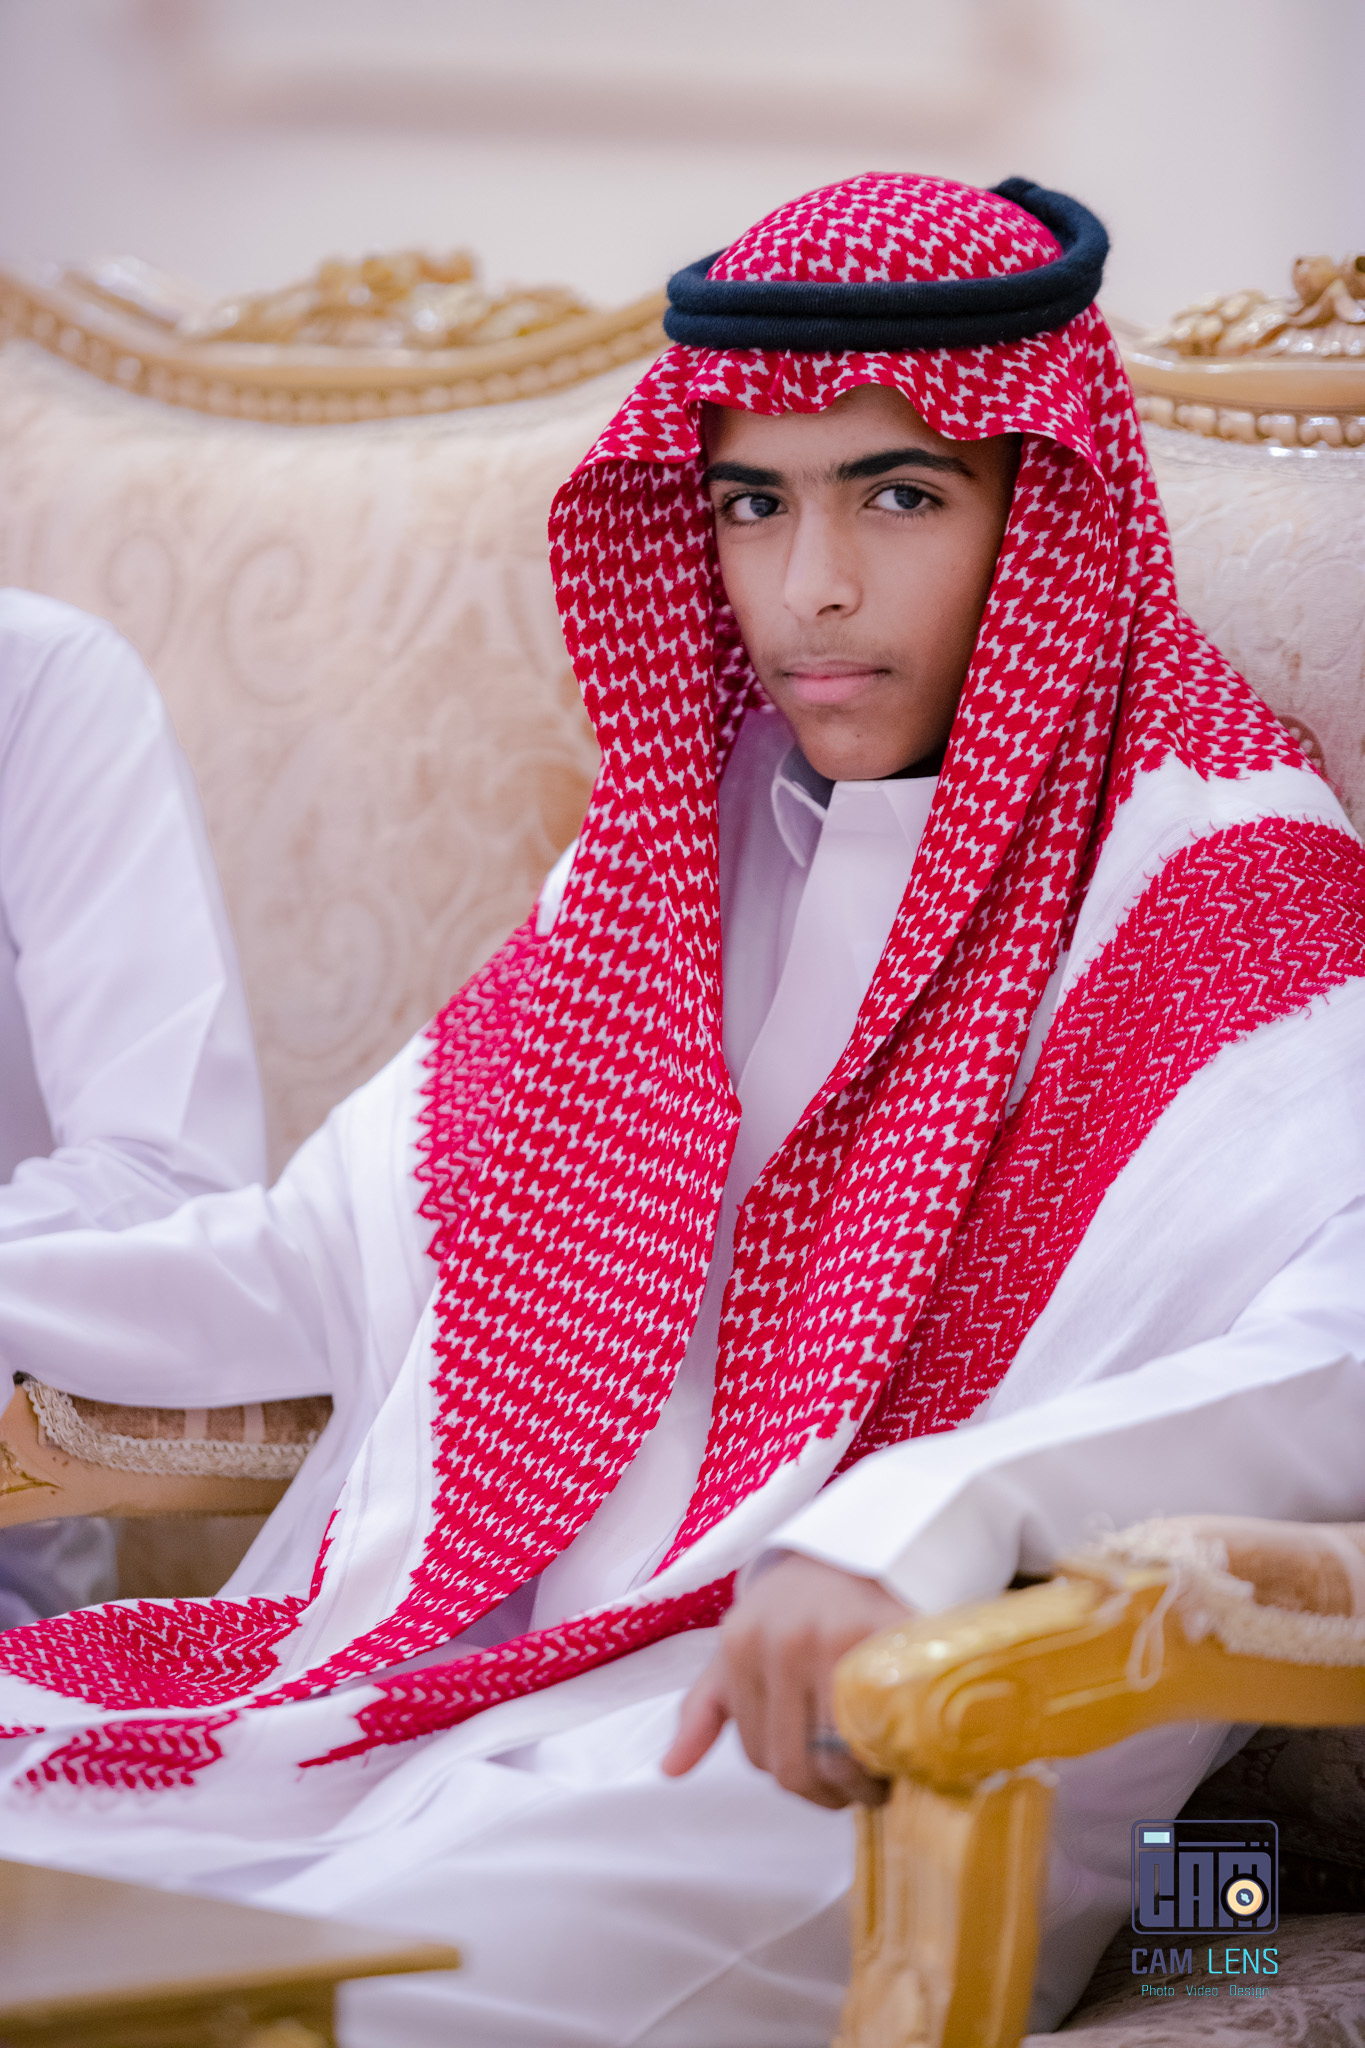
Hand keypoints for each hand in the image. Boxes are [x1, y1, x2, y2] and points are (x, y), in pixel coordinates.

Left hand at [660, 1552, 910, 1807]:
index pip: (761, 1755)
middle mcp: (782, 1644)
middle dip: (829, 1791)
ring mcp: (833, 1641)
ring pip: (839, 1754)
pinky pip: (882, 1723)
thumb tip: (670, 1769)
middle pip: (799, 1763)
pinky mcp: (885, 1640)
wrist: (848, 1548)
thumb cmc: (789, 1609)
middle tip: (857, 1788)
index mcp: (740, 1648)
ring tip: (877, 1771)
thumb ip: (703, 1708)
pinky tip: (900, 1746)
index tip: (824, 1779)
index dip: (796, 1778)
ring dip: (861, 1780)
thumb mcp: (737, 1648)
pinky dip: (891, 1747)